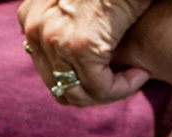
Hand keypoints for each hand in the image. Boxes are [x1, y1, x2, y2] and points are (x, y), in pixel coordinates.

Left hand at [18, 0, 154, 106]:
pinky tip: (140, 74)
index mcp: (30, 18)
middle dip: (91, 90)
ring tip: (131, 77)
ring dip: (108, 92)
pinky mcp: (81, 46)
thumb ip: (68, 23)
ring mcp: (55, 39)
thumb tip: (76, 50)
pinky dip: (122, 87)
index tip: (106, 70)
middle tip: (121, 80)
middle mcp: (35, 30)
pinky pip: (100, 88)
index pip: (46, 69)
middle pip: (58, 85)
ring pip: (77, 93)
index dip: (77, 77)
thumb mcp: (78, 5)